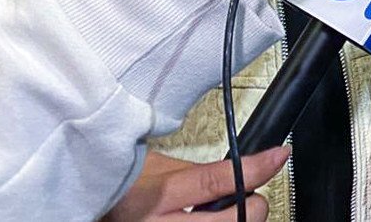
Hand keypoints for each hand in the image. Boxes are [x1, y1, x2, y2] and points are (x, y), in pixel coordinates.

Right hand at [103, 147, 288, 220]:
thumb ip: (199, 172)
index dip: (255, 168)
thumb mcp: (157, 169)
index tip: (278, 155)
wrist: (92, 207)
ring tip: (225, 212)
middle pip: (234, 221)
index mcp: (155, 197)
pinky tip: (210, 221)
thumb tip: (239, 172)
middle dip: (251, 206)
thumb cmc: (119, 189)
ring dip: (237, 220)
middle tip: (249, 196)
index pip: (217, 181)